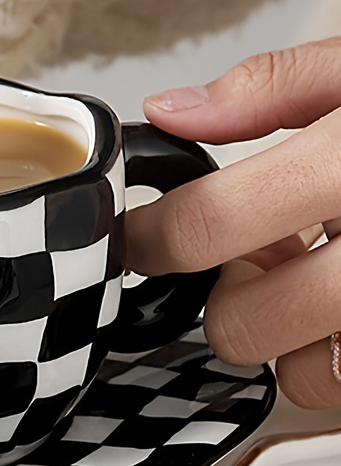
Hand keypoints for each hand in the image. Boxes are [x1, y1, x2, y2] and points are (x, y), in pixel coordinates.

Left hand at [126, 37, 340, 408]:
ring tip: (321, 288)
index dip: (153, 240)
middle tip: (259, 262)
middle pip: (244, 323)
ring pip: (305, 377)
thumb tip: (172, 112)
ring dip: (291, 342)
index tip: (143, 241)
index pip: (208, 224)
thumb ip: (270, 88)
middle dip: (228, 300)